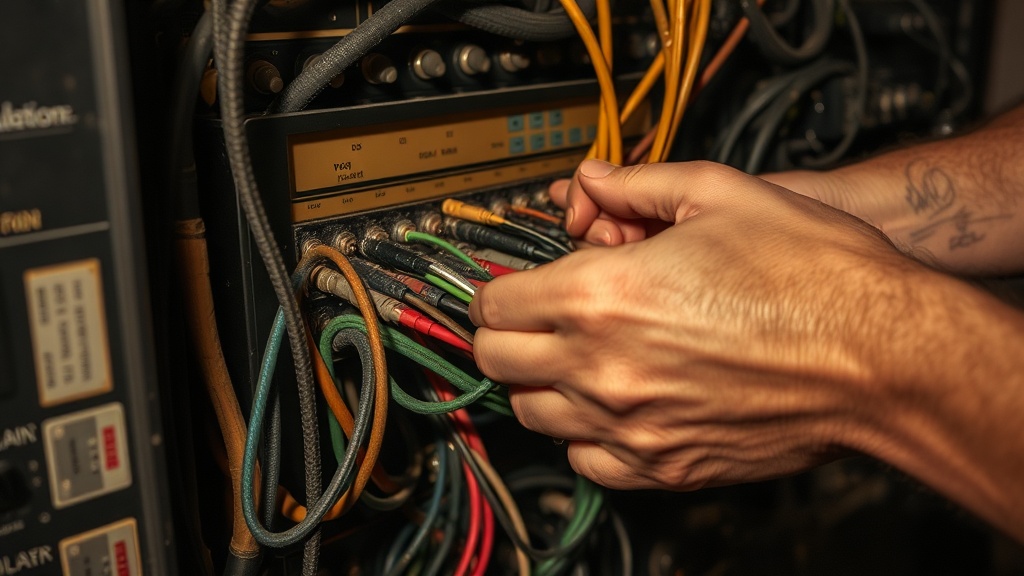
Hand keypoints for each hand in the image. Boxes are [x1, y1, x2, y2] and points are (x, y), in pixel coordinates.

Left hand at [470, 159, 923, 490]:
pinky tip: (614, 406)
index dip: (494, 287)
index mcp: (602, 294)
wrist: (884, 356)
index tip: (509, 285)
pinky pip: (587, 463)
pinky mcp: (667, 466)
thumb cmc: (814, 274)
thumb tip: (592, 180)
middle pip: (498, 362)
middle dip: (504, 334)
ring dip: (540, 383)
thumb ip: (637, 184)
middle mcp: (603, 366)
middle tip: (532, 318)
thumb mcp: (722, 193)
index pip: (495, 303)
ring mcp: (632, 426)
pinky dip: (584, 435)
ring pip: (534, 415)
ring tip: (577, 358)